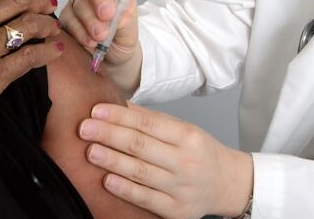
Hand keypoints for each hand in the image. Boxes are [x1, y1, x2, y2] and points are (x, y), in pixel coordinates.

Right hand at [59, 0, 149, 83]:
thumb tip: (117, 16)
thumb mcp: (130, 32)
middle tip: (108, 14)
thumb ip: (125, 21)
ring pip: (80, 3)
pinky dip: (81, 32)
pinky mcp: (67, 16)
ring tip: (101, 37)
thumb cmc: (122, 39)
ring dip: (91, 21)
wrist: (111, 61)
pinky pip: (69, 20)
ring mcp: (79, 0)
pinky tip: (90, 42)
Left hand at [78, 103, 252, 218]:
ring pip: (141, 172)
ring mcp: (181, 187)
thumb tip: (117, 104)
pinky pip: (146, 199)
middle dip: (109, 135)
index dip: (120, 116)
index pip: (148, 123)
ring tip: (90, 151)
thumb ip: (151, 120)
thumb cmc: (200, 152)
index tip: (96, 110)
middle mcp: (186, 161)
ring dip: (112, 161)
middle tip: (84, 128)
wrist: (229, 184)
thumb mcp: (183, 129)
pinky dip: (125, 189)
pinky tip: (107, 180)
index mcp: (187, 136)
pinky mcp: (176, 210)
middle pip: (141, 146)